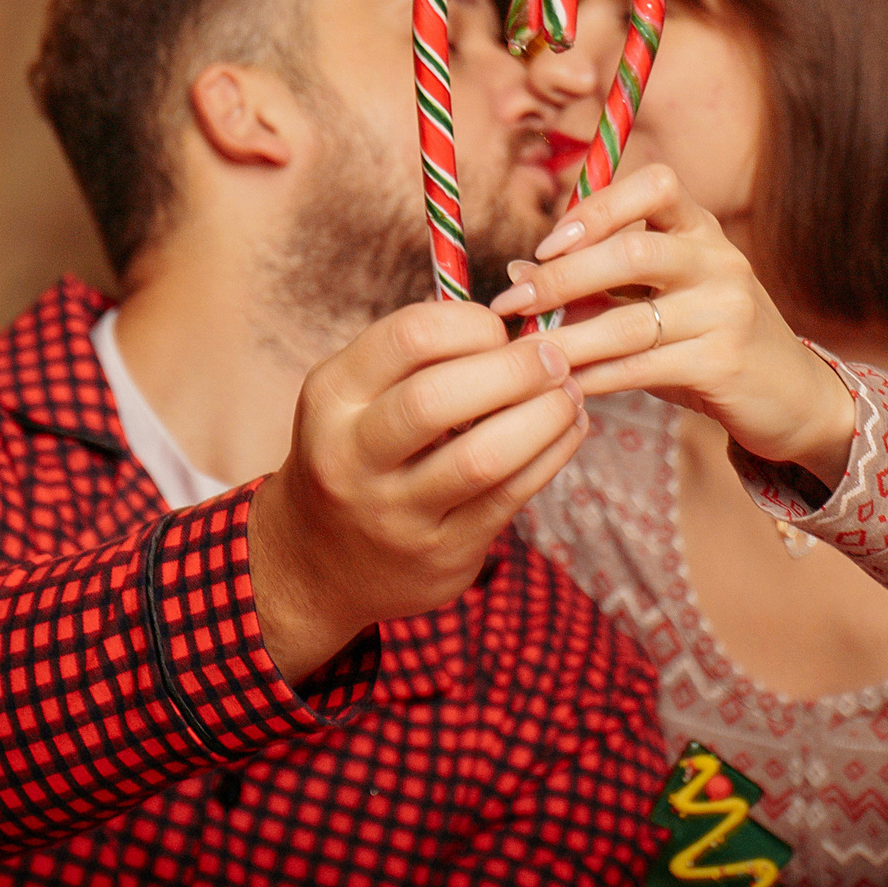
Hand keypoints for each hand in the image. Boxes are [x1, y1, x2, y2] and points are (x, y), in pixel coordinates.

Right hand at [248, 301, 586, 681]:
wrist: (319, 566)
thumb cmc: (356, 455)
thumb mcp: (353, 397)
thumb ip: (415, 358)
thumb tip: (512, 320)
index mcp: (331, 397)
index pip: (407, 337)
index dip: (470, 324)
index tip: (498, 330)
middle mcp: (351, 456)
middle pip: (439, 398)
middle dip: (515, 369)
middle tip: (554, 358)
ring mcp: (394, 513)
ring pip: (483, 457)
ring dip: (544, 416)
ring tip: (569, 394)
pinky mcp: (440, 553)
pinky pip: (508, 497)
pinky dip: (551, 454)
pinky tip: (567, 430)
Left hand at [489, 164, 854, 486]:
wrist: (792, 396)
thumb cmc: (711, 340)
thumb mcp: (662, 299)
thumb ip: (598, 283)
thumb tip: (517, 273)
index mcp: (702, 230)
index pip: (656, 184)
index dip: (598, 207)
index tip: (548, 244)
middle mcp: (720, 260)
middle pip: (633, 251)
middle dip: (562, 278)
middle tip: (513, 305)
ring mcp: (727, 310)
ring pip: (630, 320)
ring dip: (568, 338)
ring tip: (527, 353)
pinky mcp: (724, 362)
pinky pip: (642, 367)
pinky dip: (595, 377)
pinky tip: (565, 386)